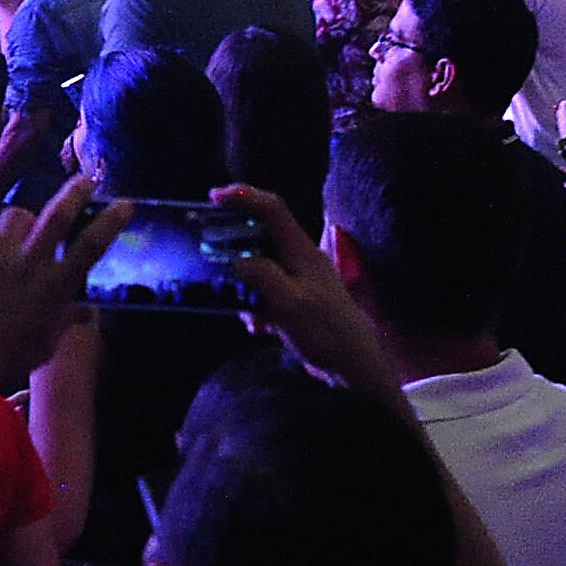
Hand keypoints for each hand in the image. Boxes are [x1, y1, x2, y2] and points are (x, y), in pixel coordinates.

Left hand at [0, 186, 122, 387]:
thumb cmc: (12, 358)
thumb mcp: (49, 342)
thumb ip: (68, 319)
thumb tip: (87, 312)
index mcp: (55, 286)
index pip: (91, 246)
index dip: (110, 221)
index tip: (124, 204)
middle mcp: (29, 264)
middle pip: (57, 215)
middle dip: (75, 192)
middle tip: (85, 179)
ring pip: (13, 215)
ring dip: (19, 220)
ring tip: (17, 233)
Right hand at [212, 185, 386, 386]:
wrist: (354, 368)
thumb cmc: (326, 332)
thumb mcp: (289, 303)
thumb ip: (261, 275)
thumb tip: (234, 260)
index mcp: (301, 251)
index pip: (272, 210)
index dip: (243, 197)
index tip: (212, 198)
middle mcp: (301, 260)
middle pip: (261, 237)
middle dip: (234, 247)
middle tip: (211, 256)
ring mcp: (299, 282)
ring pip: (260, 268)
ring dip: (244, 285)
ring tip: (239, 307)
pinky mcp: (297, 303)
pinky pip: (266, 294)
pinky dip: (256, 306)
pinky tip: (257, 327)